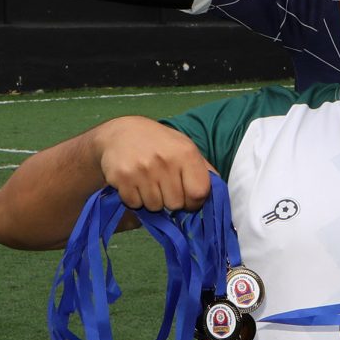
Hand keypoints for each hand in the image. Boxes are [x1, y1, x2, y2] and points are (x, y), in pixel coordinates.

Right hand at [92, 118, 216, 213]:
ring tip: (149, 182)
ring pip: (155, 206)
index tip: (188, 198)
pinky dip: (135, 199)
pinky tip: (135, 183)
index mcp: (186, 153)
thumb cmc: (160, 143)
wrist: (121, 132)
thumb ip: (202, 170)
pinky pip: (134, 204)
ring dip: (153, 200)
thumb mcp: (185, 148)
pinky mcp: (121, 178)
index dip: (195, 201)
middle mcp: (165, 161)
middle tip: (164, 186)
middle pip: (176, 204)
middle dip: (172, 200)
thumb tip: (218, 194)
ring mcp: (141, 170)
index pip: (199, 193)